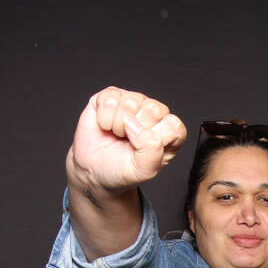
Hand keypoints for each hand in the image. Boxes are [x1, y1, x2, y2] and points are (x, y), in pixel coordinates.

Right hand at [68, 86, 186, 192]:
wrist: (93, 169)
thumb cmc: (121, 169)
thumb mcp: (142, 172)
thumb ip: (152, 152)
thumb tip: (138, 127)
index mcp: (169, 133)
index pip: (174, 126)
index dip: (155, 138)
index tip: (142, 150)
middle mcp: (154, 114)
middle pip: (154, 109)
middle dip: (136, 130)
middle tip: (128, 142)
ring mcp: (134, 102)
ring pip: (131, 102)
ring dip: (118, 125)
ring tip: (117, 134)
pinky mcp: (112, 96)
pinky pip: (110, 99)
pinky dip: (104, 117)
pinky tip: (105, 125)